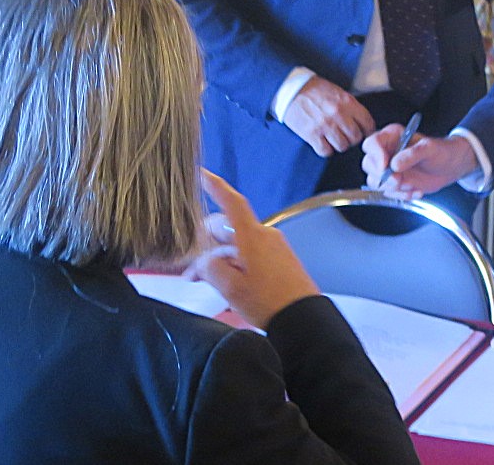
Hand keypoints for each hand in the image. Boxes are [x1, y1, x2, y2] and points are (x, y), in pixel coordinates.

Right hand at [185, 171, 320, 328]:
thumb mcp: (230, 287)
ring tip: (202, 279)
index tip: (202, 174)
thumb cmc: (270, 302)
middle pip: (229, 227)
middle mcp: (265, 236)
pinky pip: (250, 253)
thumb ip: (209, 268)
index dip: (216, 186)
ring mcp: (273, 247)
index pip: (232, 202)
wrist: (303, 317)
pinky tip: (224, 281)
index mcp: (252, 236)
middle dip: (206, 241)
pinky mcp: (278, 260)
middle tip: (190, 265)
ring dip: (219, 257)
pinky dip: (234, 262)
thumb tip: (202, 262)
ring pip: (237, 243)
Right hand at [283, 74, 374, 155]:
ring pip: (342, 146)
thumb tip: (363, 123)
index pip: (368, 124)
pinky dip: (326, 149)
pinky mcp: (311, 134)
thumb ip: (351, 107)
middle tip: (345, 136)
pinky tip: (323, 142)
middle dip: (352, 139)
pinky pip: (326, 151)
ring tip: (333, 138)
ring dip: (339, 145)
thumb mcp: (338, 92)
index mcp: (347, 102)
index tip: (362, 132)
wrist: (292, 89)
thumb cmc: (315, 90)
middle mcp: (338, 114)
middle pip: (356, 138)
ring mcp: (325, 125)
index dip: (367, 130)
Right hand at [361, 128, 478, 199]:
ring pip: (375, 181)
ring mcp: (388, 169)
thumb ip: (413, 153)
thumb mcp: (430, 148)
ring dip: (393, 187)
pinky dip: (402, 195)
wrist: (451, 167)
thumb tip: (395, 163)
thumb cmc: (441, 151)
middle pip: (369, 164)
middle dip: (383, 176)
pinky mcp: (394, 183)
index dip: (376, 155)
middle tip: (399, 179)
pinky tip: (417, 190)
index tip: (386, 166)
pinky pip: (389, 193)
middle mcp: (386, 152)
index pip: (372, 143)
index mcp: (392, 137)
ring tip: (412, 185)